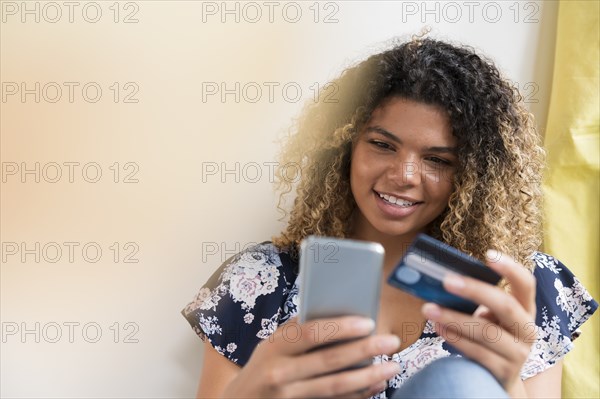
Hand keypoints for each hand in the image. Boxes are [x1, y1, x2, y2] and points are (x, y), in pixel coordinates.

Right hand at [222, 316, 401, 397]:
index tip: (368, 322)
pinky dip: (358, 395)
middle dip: (364, 350)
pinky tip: (375, 386)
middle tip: (390, 342)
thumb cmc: (263, 366)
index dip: (341, 327)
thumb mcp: (271, 344)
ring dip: (368, 377)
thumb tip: (338, 311)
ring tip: (392, 366)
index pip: (311, 333)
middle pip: (329, 361)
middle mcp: (280, 372)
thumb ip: (298, 330)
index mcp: (275, 347)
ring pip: (335, 387)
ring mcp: (289, 396)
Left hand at [421, 250, 536, 395]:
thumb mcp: (487, 317)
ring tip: (429, 308)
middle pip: (505, 305)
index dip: (510, 268)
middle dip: (474, 290)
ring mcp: (518, 353)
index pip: (526, 283)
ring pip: (486, 331)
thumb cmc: (487, 338)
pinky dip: (455, 338)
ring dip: (453, 318)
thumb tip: (440, 280)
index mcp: (525, 309)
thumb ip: (473, 300)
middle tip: (445, 280)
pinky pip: (477, 352)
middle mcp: (527, 330)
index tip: (488, 254)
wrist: (496, 379)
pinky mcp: (504, 372)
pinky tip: (438, 328)